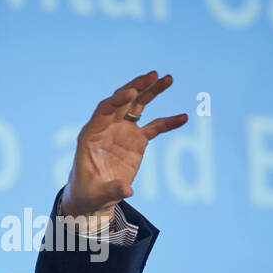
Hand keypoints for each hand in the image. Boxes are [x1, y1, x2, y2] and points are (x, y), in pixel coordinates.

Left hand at [60, 70, 187, 218]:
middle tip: (153, 75)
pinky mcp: (136, 140)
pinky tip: (183, 117)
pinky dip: (168, 122)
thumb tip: (128, 190)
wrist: (94, 197)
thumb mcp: (97, 194)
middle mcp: (107, 128)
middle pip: (123, 101)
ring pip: (138, 106)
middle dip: (137, 87)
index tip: (132, 93)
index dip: (118, 100)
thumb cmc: (89, 194)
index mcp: (92, 134)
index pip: (105, 109)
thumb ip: (112, 189)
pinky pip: (155, 127)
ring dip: (152, 91)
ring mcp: (123, 132)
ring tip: (168, 78)